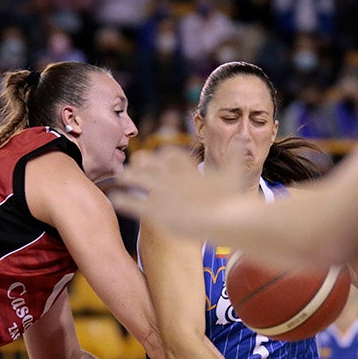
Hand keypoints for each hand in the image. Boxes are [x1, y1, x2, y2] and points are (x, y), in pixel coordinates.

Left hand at [110, 146, 242, 237]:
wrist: (220, 220)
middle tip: (135, 159)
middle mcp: (172, 178)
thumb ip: (236, 155)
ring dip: (130, 177)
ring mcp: (162, 194)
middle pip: (152, 164)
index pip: (172, 155)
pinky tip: (114, 199)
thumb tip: (243, 138)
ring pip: (140, 180)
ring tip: (120, 176)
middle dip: (144, 161)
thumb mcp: (235, 174)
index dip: (165, 155)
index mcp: (188, 169)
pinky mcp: (156, 211)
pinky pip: (134, 204)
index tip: (160, 155)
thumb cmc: (230, 200)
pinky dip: (124, 201)